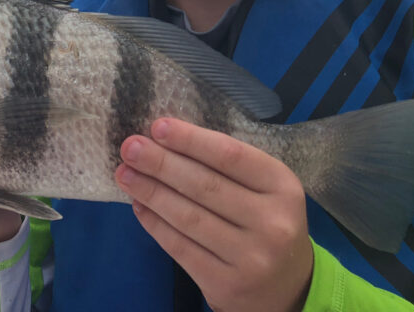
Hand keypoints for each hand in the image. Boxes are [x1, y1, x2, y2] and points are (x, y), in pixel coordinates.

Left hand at [114, 118, 312, 311]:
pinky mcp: (226, 284)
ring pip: (188, 217)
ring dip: (151, 192)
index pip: (230, 156)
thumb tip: (166, 140)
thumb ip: (227, 167)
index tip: (158, 127)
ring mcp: (249, 257)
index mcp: (282, 187)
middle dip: (161, 164)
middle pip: (204, 186)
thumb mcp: (264, 189)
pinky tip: (139, 206)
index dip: (191, 140)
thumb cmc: (267, 221)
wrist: (288, 286)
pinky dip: (155, 224)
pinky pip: (180, 248)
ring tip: (125, 174)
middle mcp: (271, 223)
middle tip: (129, 147)